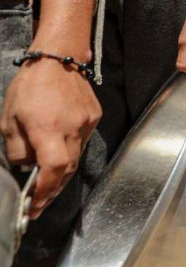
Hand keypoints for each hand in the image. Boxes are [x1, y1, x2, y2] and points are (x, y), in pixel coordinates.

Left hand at [0, 60, 100, 216]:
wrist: (58, 59)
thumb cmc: (29, 87)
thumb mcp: (9, 119)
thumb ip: (18, 148)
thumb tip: (27, 166)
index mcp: (48, 128)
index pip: (53, 169)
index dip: (45, 192)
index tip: (35, 207)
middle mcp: (72, 128)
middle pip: (67, 170)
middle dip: (52, 190)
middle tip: (38, 204)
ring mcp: (87, 124)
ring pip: (76, 158)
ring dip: (61, 174)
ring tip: (47, 184)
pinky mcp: (94, 118)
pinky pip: (81, 143)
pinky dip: (69, 153)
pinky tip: (59, 152)